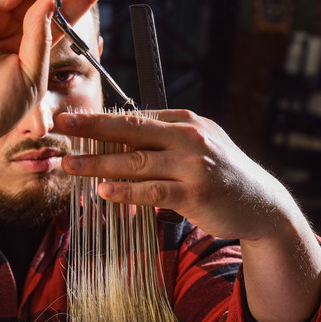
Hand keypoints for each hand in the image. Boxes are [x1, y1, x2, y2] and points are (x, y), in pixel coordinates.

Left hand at [57, 109, 320, 321]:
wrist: (261, 204)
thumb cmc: (221, 175)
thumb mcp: (197, 147)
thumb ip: (163, 141)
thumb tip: (119, 142)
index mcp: (186, 121)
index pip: (135, 117)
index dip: (99, 119)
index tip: (69, 120)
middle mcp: (189, 138)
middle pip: (130, 130)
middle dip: (91, 127)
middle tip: (59, 125)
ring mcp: (193, 165)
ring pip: (136, 162)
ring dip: (98, 164)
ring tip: (68, 166)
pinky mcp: (195, 193)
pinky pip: (153, 191)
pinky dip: (126, 192)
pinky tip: (103, 192)